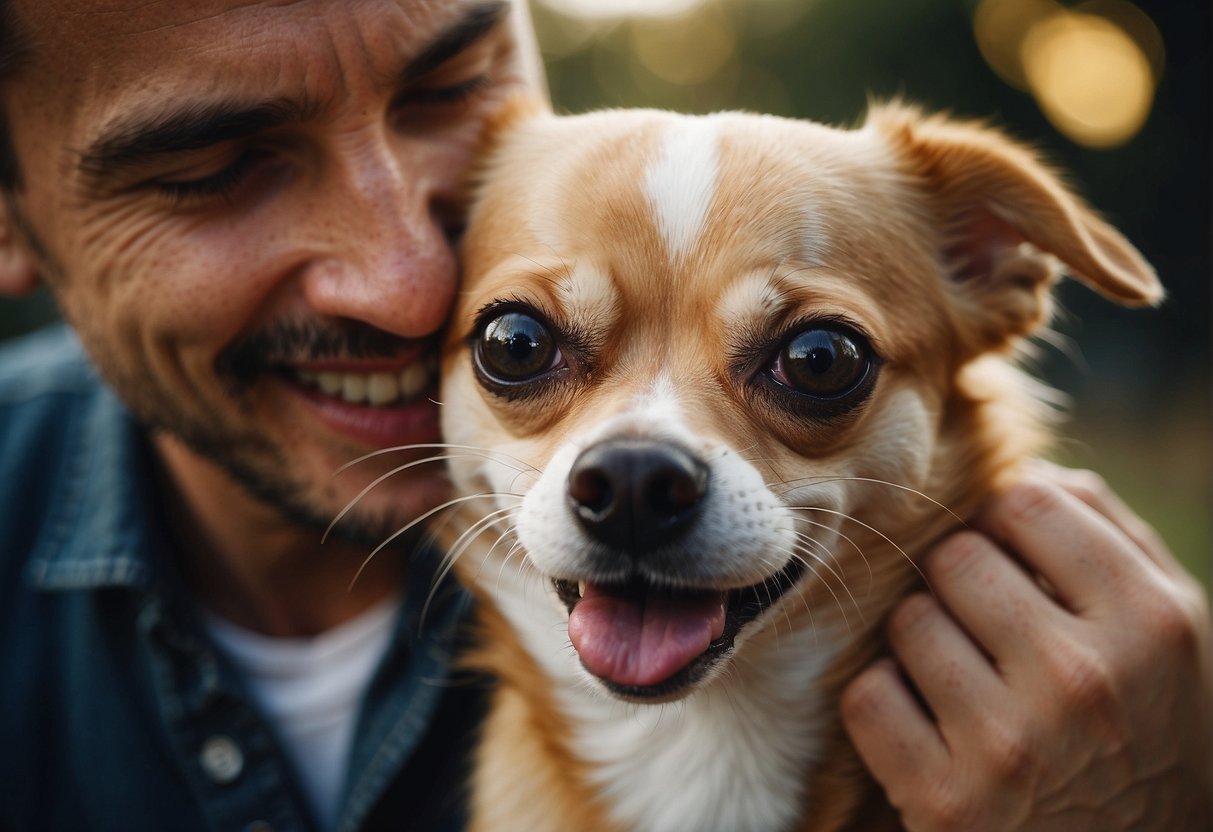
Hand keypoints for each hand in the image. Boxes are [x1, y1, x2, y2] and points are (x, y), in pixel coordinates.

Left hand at [841, 463, 1212, 830]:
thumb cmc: (1147, 726)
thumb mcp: (1168, 629)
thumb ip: (1108, 533)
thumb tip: (1024, 467)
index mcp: (1148, 621)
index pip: (1026, 501)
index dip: (1005, 525)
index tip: (1011, 561)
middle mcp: (1081, 678)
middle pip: (954, 557)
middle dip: (961, 585)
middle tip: (988, 631)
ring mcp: (1009, 743)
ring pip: (906, 621)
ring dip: (923, 644)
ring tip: (967, 682)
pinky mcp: (946, 801)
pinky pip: (867, 695)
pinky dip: (887, 704)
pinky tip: (929, 726)